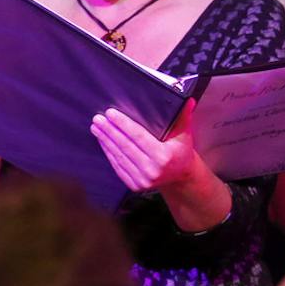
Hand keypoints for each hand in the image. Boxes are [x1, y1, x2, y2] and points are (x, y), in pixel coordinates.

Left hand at [92, 101, 217, 195]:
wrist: (180, 178)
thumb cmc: (180, 152)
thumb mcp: (184, 135)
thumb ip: (184, 117)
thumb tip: (187, 100)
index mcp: (164, 156)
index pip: (138, 136)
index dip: (123, 124)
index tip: (110, 113)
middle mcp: (152, 170)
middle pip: (125, 146)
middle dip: (109, 131)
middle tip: (98, 118)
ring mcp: (142, 180)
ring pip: (119, 156)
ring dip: (105, 141)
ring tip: (97, 127)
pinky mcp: (134, 185)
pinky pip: (118, 166)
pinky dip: (108, 152)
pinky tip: (103, 141)